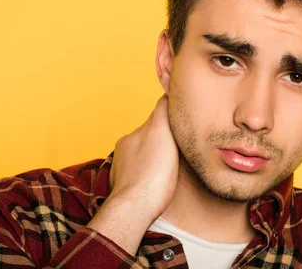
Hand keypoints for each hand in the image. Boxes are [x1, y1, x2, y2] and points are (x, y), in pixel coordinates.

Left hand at [108, 94, 178, 220]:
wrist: (135, 208)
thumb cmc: (153, 174)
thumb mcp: (162, 133)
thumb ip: (162, 112)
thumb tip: (166, 93)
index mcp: (133, 135)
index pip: (154, 118)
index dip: (168, 117)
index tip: (179, 120)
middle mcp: (125, 148)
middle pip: (148, 137)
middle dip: (160, 140)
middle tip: (177, 147)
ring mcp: (122, 168)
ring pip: (142, 155)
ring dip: (152, 158)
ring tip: (167, 167)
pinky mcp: (124, 186)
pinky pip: (138, 174)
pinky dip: (146, 174)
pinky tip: (155, 181)